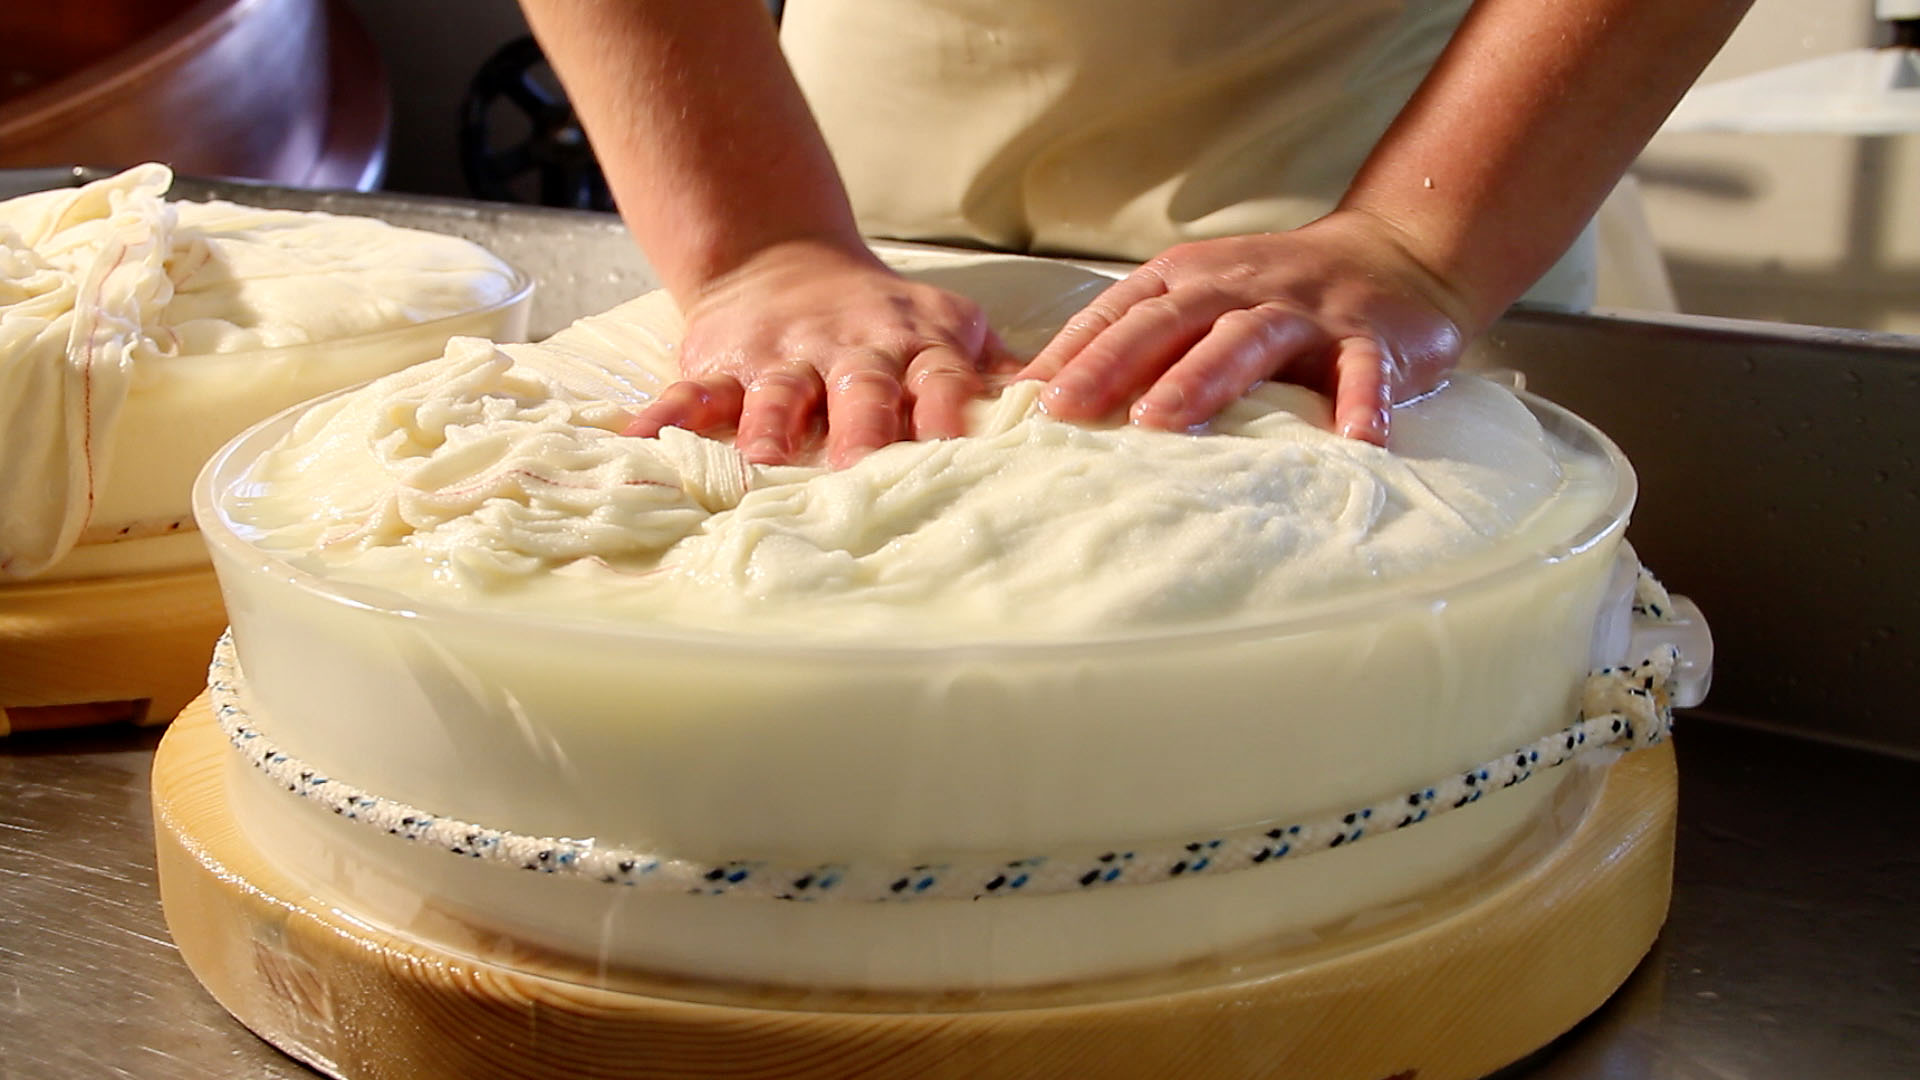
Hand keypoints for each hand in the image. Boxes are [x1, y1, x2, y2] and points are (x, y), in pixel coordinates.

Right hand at [624, 240, 1011, 466]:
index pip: (943, 378)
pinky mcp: (723, 363)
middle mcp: (853, 350)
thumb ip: (1002, 375)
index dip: (951, 411)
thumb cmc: (884, 322)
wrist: (783, 263)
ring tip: (758, 464)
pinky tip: (634, 446)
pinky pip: (690, 394)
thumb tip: (1085, 406)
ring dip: (766, 426)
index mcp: (917, 345)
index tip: (963, 452)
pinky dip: (662, 417)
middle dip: (862, 430)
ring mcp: (784, 356)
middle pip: (862, 390)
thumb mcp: (949, 332)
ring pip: (777, 393)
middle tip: (861, 474)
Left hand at [1020, 211, 1472, 444]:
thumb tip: (1043, 399)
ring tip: (1160, 421)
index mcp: (1188, 279)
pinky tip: (1351, 442)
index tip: (1026, 398)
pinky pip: (1363, 371)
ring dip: (1202, 378)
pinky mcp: (1370, 338)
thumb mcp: (1199, 301)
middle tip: (1069, 411)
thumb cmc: (1273, 295)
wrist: (1394, 256)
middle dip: (1114, 363)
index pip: (1121, 311)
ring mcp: (1305, 311)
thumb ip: (1135, 340)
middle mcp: (1239, 286)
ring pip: (1247, 338)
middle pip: (1170, 320)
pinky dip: (1359, 404)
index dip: (1073, 351)